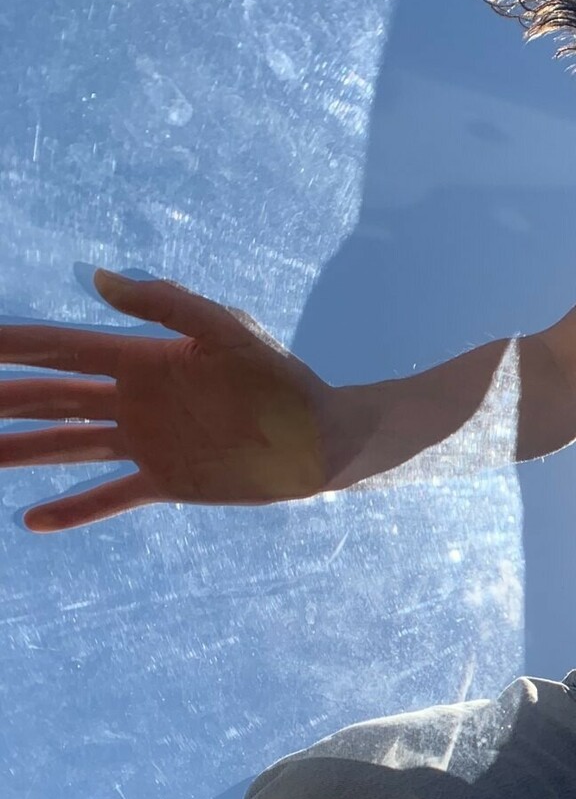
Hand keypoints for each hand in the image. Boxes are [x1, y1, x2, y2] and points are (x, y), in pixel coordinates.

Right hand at [0, 272, 341, 530]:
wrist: (320, 438)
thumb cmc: (280, 377)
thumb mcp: (227, 330)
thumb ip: (165, 304)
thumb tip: (97, 279)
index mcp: (140, 358)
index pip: (60, 348)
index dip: (13, 345)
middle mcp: (132, 399)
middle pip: (48, 398)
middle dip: (1, 398)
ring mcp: (145, 442)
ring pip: (65, 445)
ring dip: (18, 450)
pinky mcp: (166, 480)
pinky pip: (110, 495)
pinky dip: (75, 508)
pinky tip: (33, 519)